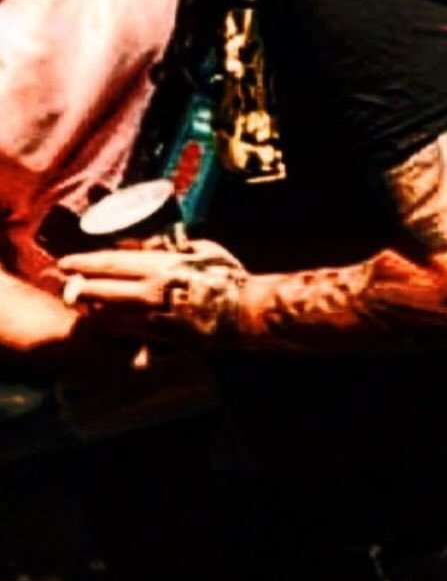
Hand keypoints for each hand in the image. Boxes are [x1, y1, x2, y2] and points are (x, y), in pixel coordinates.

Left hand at [58, 239, 247, 340]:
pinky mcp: (163, 337)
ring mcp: (154, 318)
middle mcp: (149, 294)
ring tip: (84, 304)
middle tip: (66, 285)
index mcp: (158, 268)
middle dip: (79, 288)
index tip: (66, 263)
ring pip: (110, 315)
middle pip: (100, 291)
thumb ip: (171, 246)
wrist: (247, 314)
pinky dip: (114, 326)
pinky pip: (129, 332)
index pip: (108, 264)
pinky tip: (110, 322)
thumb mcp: (201, 249)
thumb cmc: (228, 278)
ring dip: (93, 309)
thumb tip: (148, 243)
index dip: (83, 263)